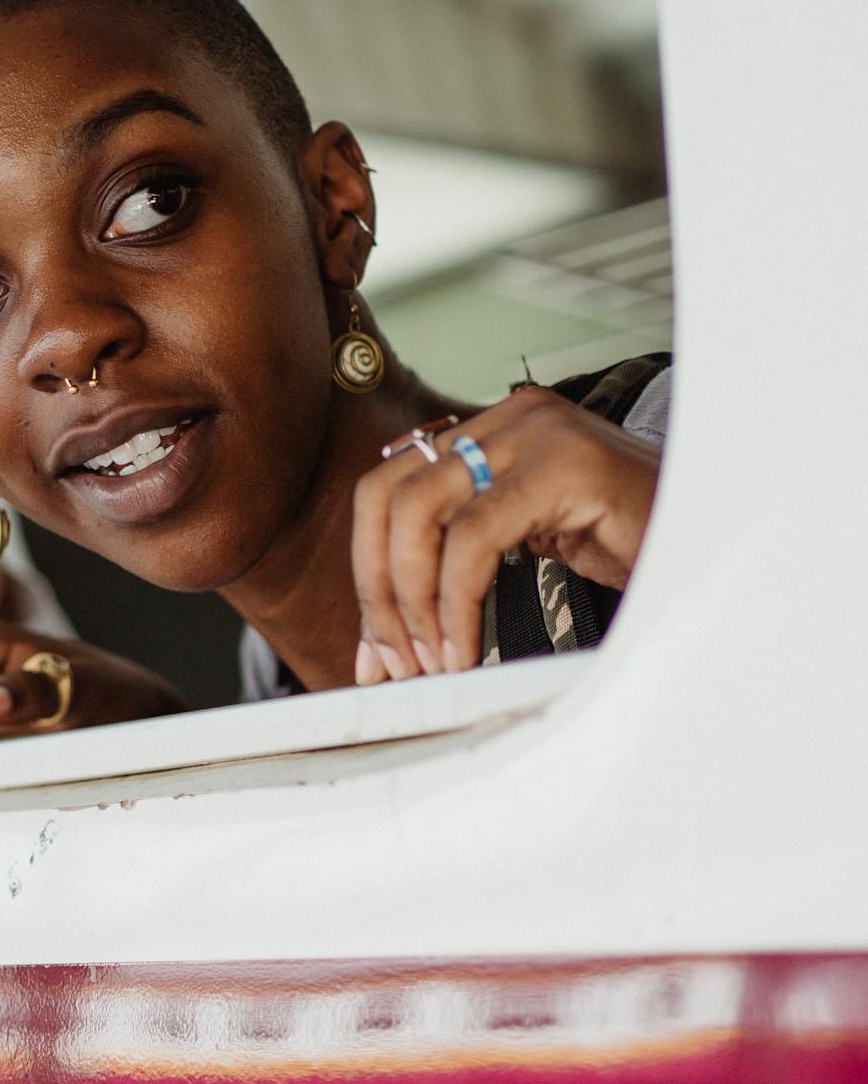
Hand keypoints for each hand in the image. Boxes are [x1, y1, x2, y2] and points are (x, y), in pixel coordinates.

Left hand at [351, 386, 659, 681]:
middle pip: (388, 497)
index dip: (366, 571)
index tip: (372, 649)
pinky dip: (456, 602)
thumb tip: (384, 634)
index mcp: (487, 431)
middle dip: (379, 591)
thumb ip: (452, 564)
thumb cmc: (628, 542)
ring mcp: (535, 435)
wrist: (718, 534)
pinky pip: (474, 538)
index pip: (386, 490)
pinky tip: (465, 648)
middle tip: (396, 663)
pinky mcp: (566, 467)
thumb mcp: (524, 542)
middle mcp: (505, 420)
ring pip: (420, 514)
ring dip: (413, 602)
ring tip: (432, 663)